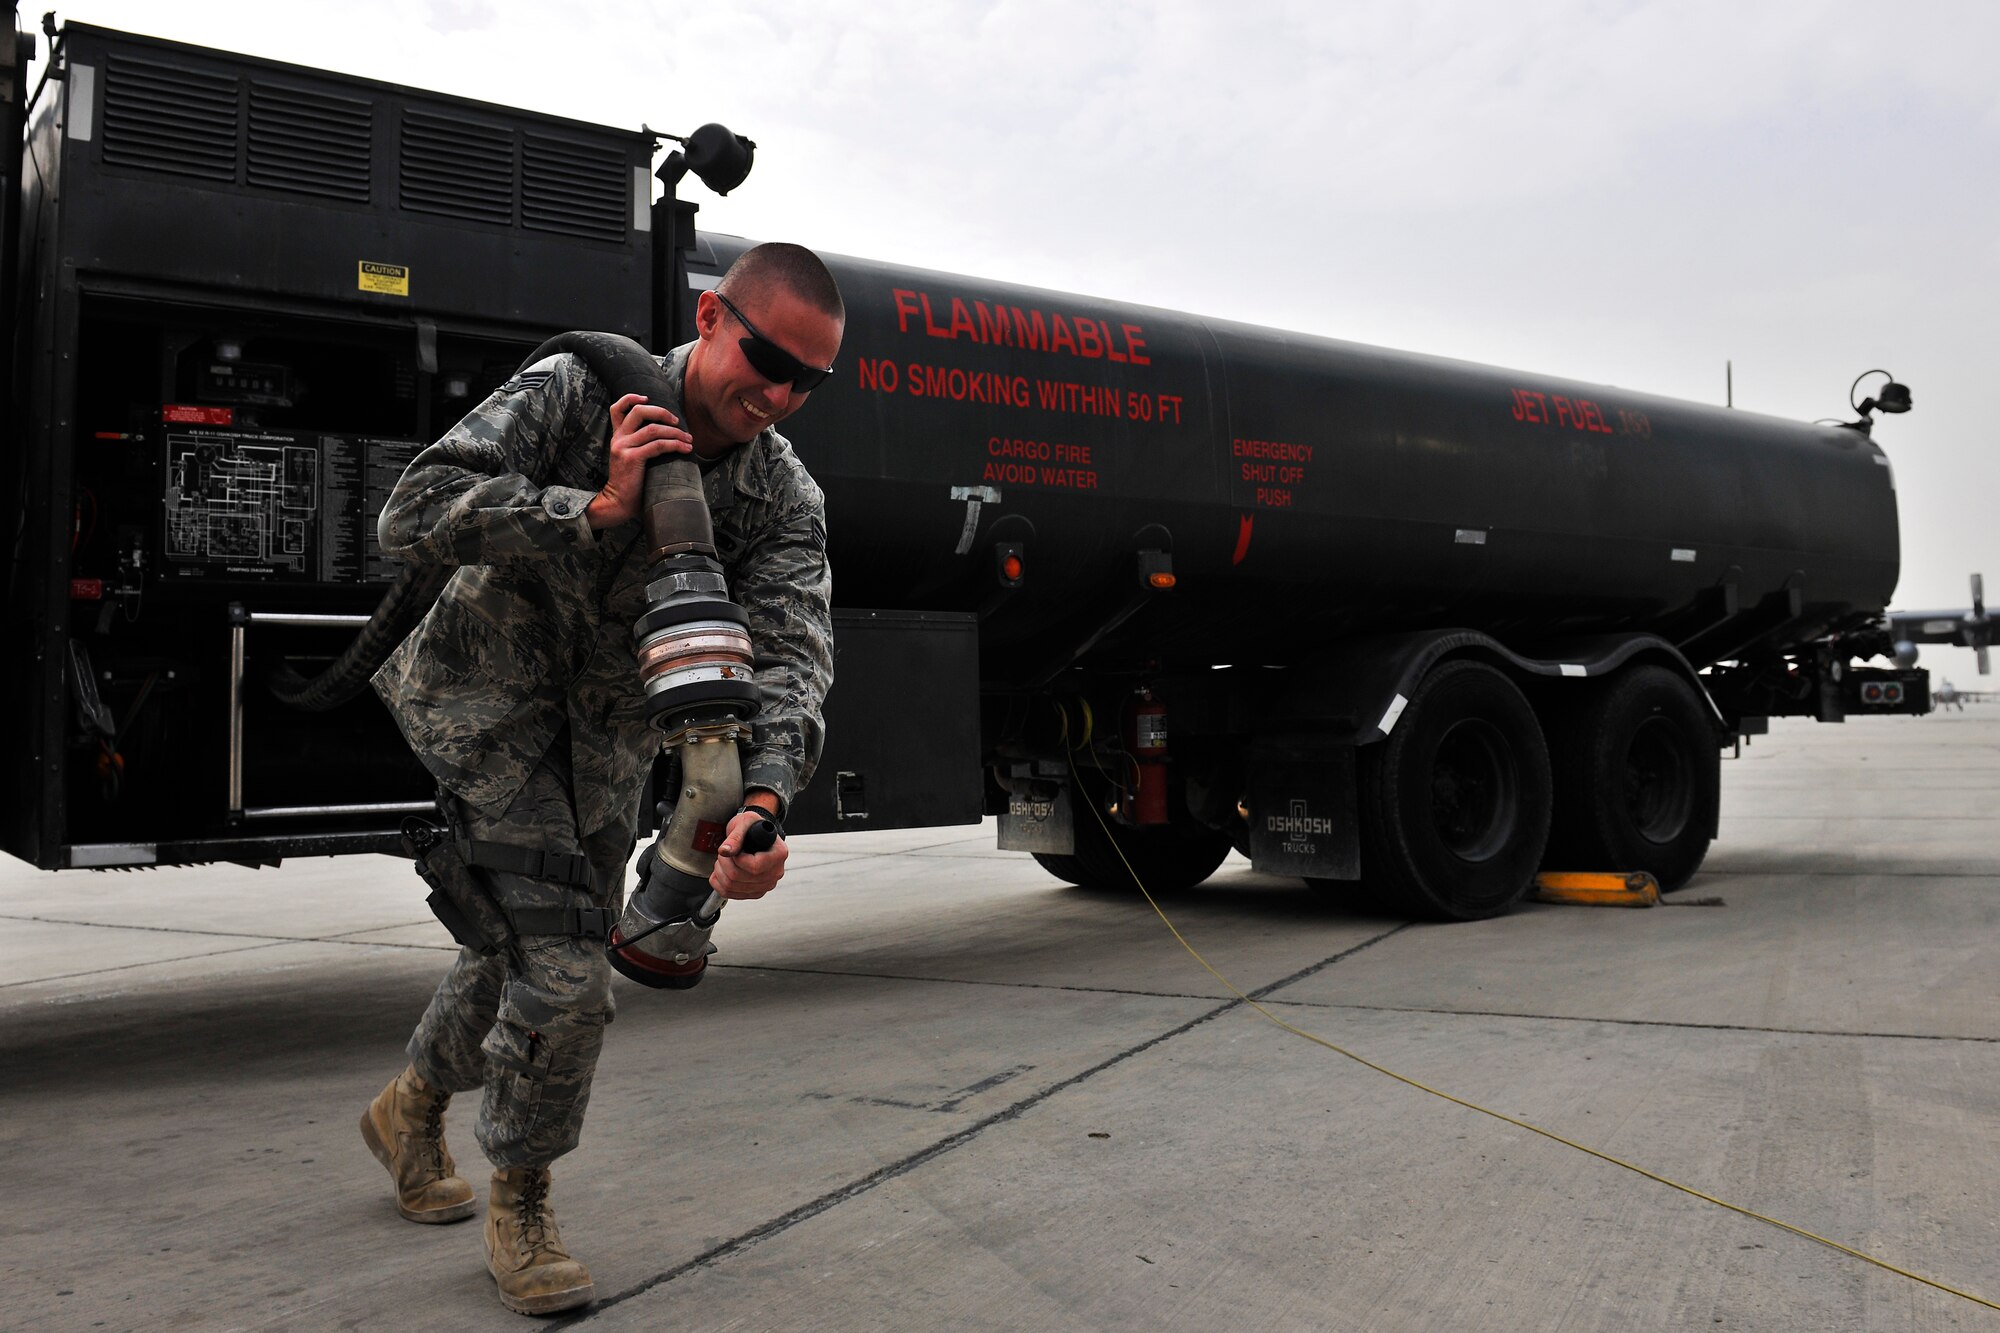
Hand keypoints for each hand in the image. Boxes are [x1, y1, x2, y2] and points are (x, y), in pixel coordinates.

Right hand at [588, 394, 692, 529]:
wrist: (618, 502)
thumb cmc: (630, 483)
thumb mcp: (630, 458)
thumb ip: (638, 444)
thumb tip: (664, 434)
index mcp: (617, 436)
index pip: (617, 408)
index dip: (631, 398)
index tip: (647, 398)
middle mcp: (618, 439)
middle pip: (639, 412)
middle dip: (662, 412)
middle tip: (677, 421)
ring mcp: (624, 448)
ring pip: (653, 429)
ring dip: (675, 432)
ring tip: (688, 439)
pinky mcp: (632, 458)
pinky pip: (658, 445)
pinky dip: (675, 445)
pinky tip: (686, 449)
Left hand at [708, 808, 787, 899]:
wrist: (754, 835)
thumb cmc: (752, 827)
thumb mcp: (744, 823)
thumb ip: (735, 836)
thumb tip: (725, 851)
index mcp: (778, 854)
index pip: (754, 867)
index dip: (737, 859)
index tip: (735, 850)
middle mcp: (775, 872)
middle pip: (740, 878)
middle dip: (725, 863)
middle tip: (725, 852)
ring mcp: (765, 885)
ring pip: (732, 887)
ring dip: (720, 872)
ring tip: (723, 860)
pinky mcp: (755, 892)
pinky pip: (729, 893)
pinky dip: (718, 882)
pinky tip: (722, 870)